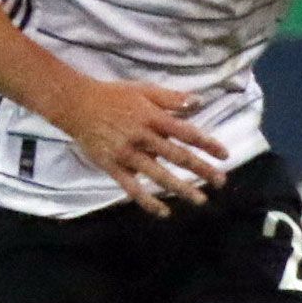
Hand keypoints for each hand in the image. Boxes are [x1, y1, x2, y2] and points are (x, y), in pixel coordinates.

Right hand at [57, 79, 228, 215]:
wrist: (77, 105)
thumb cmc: (113, 96)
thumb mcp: (143, 90)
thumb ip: (171, 98)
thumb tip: (198, 102)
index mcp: (152, 117)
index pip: (186, 132)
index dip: (207, 143)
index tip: (224, 155)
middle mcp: (143, 137)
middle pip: (177, 156)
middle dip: (201, 170)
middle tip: (221, 181)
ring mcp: (128, 154)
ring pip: (159, 175)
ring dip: (181, 188)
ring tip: (200, 200)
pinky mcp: (113, 167)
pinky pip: (133, 188)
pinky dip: (148, 201)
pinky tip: (163, 212)